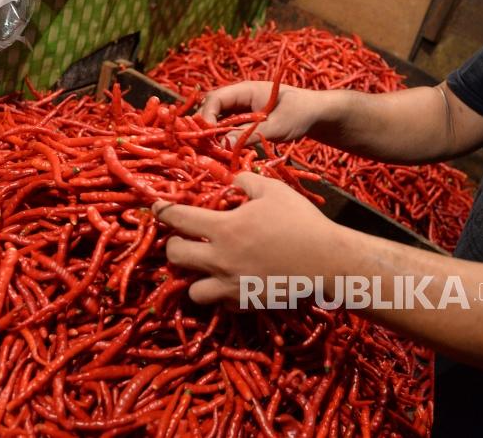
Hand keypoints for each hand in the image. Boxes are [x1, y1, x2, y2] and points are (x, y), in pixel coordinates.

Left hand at [152, 171, 345, 303]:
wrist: (327, 264)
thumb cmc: (301, 223)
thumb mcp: (274, 191)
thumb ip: (247, 182)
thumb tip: (233, 179)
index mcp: (224, 228)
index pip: (179, 218)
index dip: (163, 210)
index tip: (155, 206)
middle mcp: (220, 259)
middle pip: (175, 256)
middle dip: (172, 245)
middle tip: (182, 239)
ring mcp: (230, 285)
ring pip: (191, 290)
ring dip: (192, 278)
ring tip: (203, 268)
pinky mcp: (244, 303)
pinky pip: (219, 304)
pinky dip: (218, 294)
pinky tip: (228, 282)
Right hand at [199, 81, 341, 143]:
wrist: (316, 113)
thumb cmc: (300, 113)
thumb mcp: (277, 127)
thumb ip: (249, 135)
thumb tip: (222, 144)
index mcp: (245, 90)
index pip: (215, 99)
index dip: (207, 116)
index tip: (208, 137)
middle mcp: (239, 97)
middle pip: (211, 108)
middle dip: (205, 127)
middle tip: (206, 147)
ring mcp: (240, 109)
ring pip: (217, 119)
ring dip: (213, 134)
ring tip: (213, 151)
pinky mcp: (244, 120)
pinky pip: (226, 127)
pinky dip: (223, 138)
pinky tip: (223, 151)